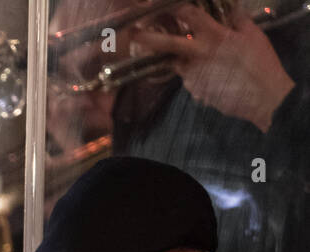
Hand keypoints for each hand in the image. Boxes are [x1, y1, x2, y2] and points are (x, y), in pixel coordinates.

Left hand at [129, 4, 295, 131]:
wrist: (263, 98)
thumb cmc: (261, 63)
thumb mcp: (253, 34)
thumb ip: (237, 20)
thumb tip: (229, 9)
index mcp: (213, 36)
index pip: (189, 15)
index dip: (175, 8)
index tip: (162, 6)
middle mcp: (197, 55)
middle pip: (167, 44)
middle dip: (147, 38)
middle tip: (133, 34)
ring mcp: (193, 76)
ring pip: (179, 64)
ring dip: (183, 60)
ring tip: (206, 62)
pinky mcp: (194, 91)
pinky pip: (191, 80)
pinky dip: (198, 76)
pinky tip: (216, 78)